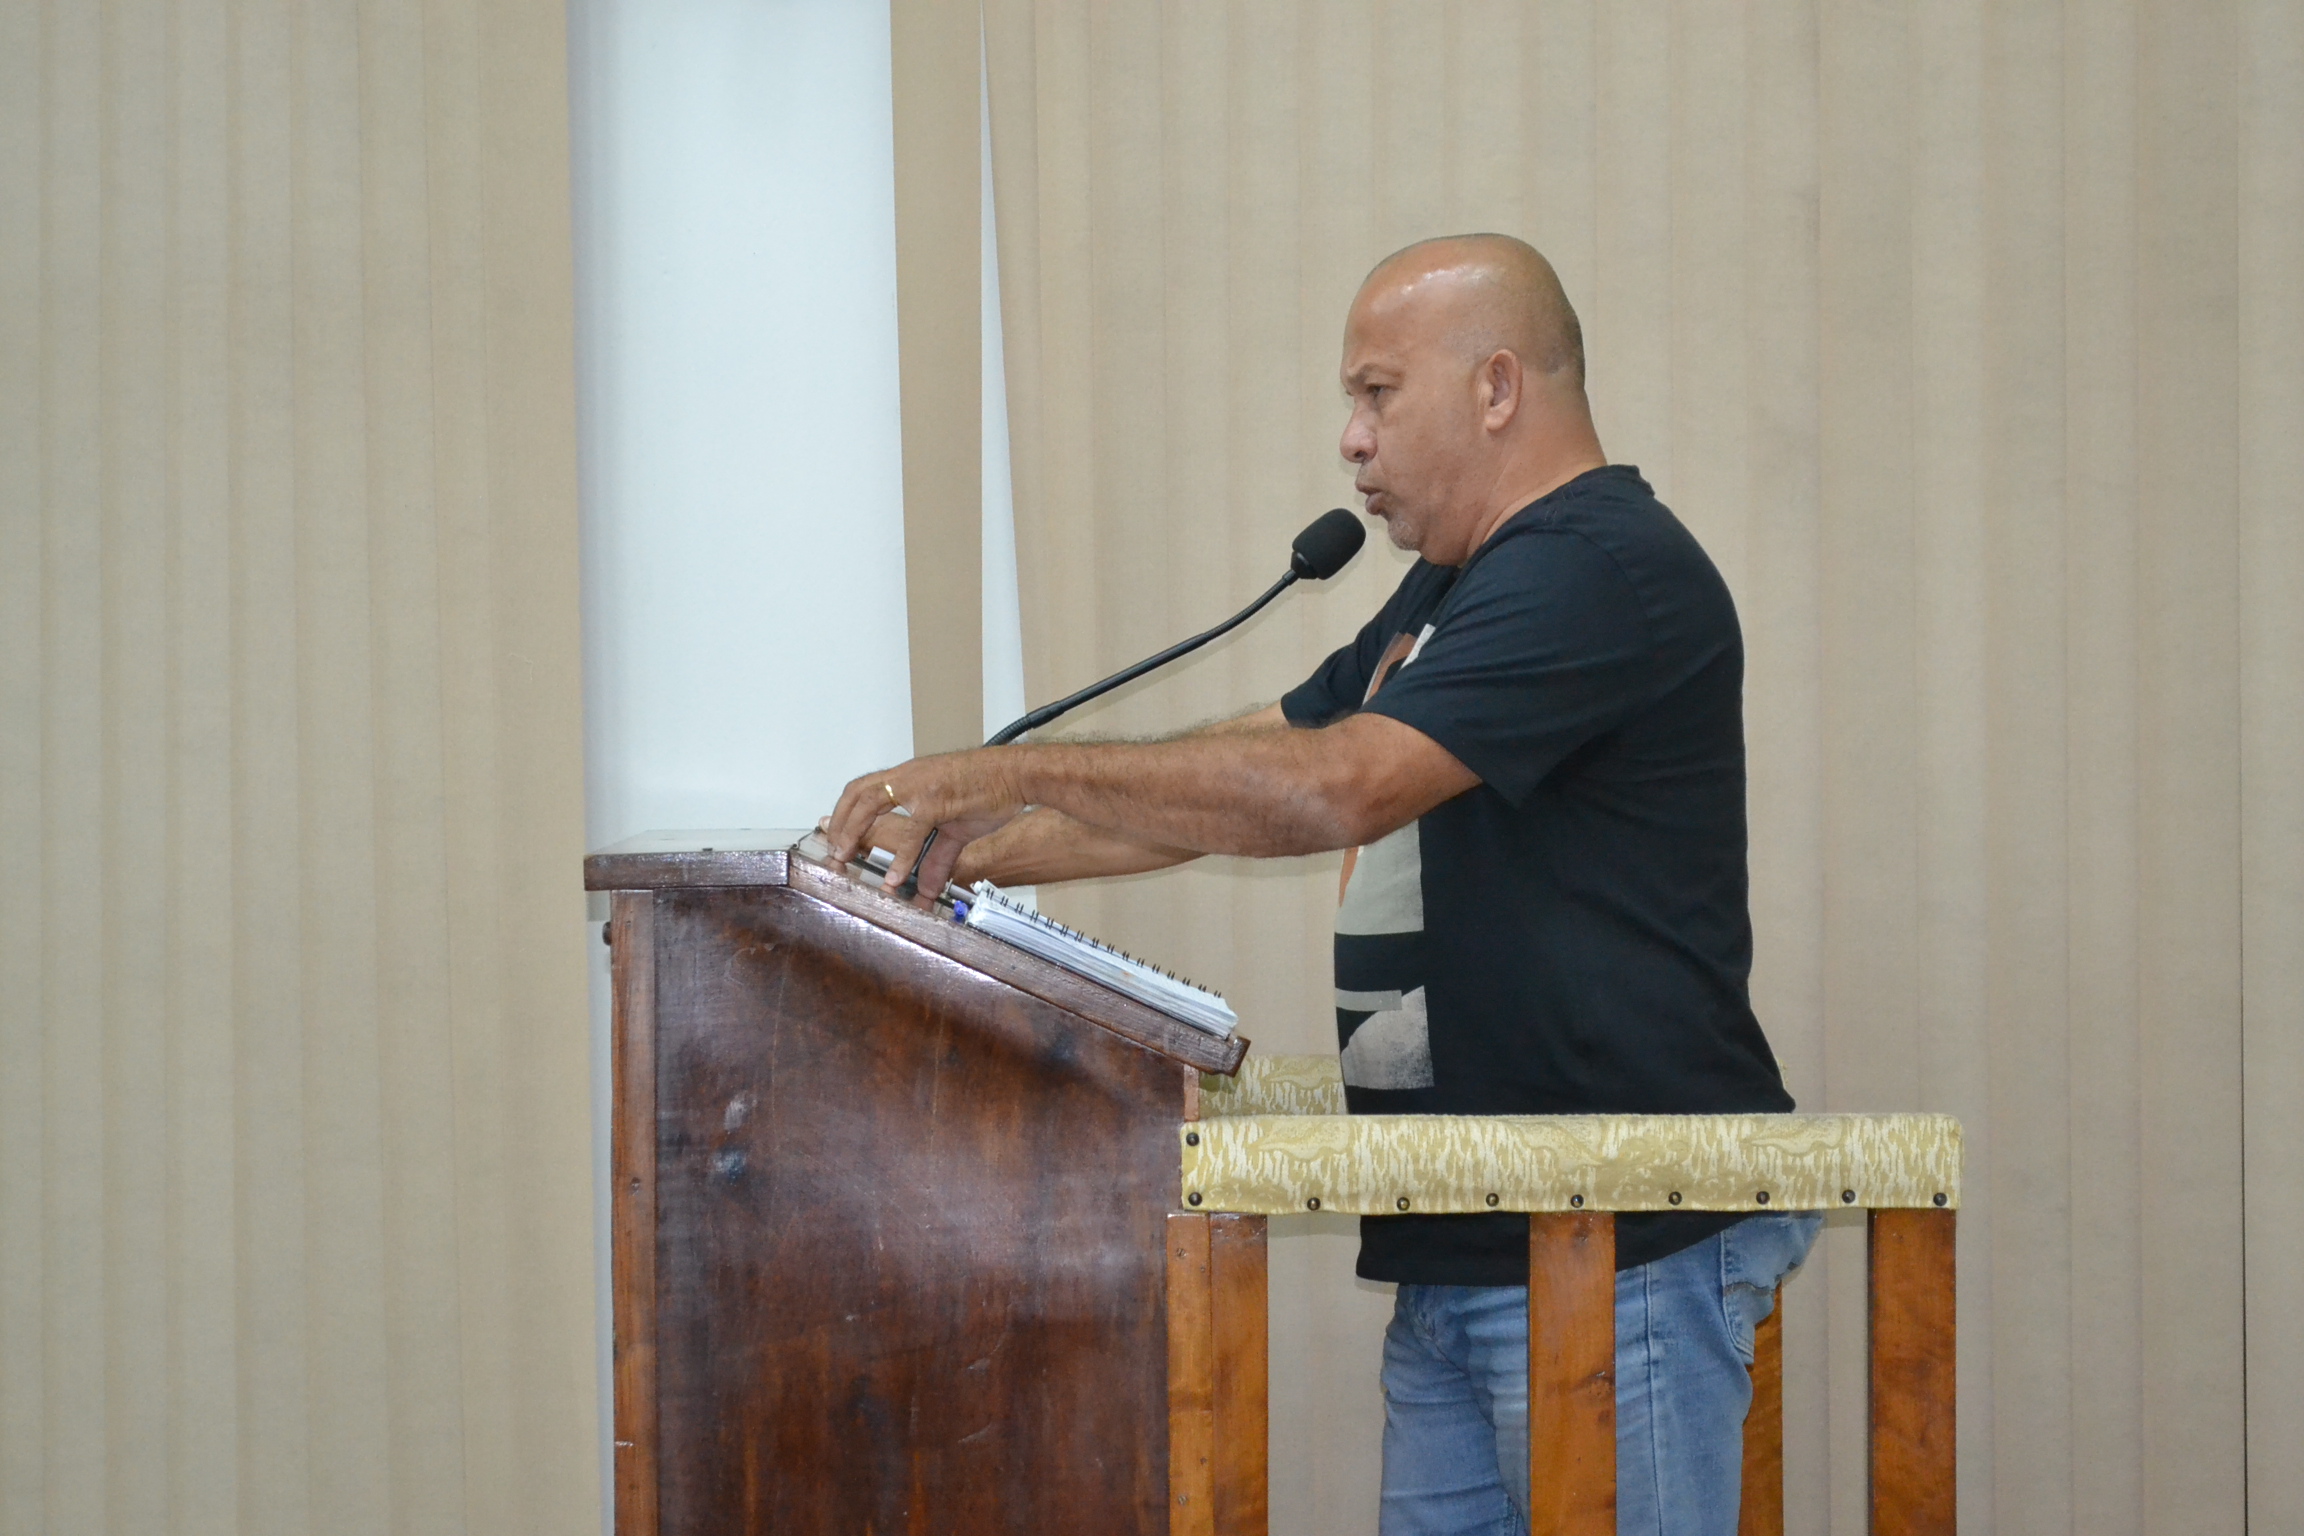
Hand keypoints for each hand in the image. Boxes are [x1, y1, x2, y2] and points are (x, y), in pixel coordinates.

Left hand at [825, 749, 1030, 900]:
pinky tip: (897, 877)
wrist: (1017, 774)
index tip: (834, 834)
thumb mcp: (957, 828)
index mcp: (910, 779)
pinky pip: (911, 830)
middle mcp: (909, 778)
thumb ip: (937, 858)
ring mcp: (921, 787)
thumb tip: (928, 888)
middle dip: (840, 823)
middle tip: (834, 852)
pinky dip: (900, 855)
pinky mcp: (938, 801)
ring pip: (872, 802)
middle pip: (858, 792)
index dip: (845, 811)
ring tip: (846, 857)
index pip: (864, 788)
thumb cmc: (989, 790)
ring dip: (854, 830)